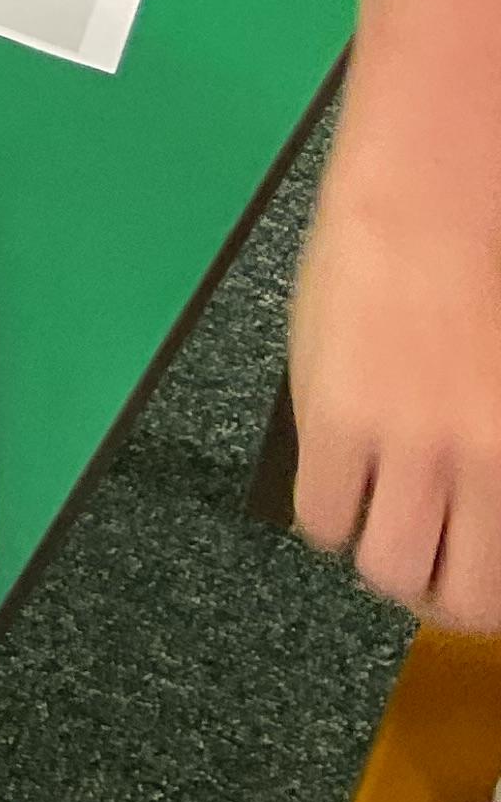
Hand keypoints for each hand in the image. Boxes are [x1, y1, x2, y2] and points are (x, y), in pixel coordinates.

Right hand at [291, 168, 500, 627]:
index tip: (463, 579)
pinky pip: (318, 516)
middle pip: (454, 598)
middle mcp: (477, 465)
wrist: (428, 202)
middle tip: (415, 564)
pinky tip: (328, 476)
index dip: (477, 595)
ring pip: (384, 570)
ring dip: (372, 556)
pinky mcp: (335, 419)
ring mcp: (405, 445)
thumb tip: (466, 512)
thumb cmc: (478, 275)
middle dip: (430, 595)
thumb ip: (489, 458)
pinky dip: (321, 515)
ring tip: (366, 518)